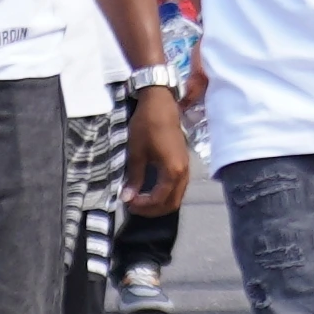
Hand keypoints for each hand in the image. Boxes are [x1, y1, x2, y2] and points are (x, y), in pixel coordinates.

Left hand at [122, 86, 189, 217]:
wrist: (161, 104)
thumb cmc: (147, 126)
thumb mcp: (137, 153)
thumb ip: (135, 178)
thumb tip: (127, 197)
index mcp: (173, 171)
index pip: (159, 199)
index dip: (143, 205)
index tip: (127, 202)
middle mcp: (184, 173)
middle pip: (172, 203)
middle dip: (153, 209)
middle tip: (134, 206)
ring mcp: (186, 167)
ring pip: (177, 196)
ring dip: (160, 203)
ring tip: (141, 201)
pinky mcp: (184, 162)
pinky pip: (178, 187)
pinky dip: (166, 194)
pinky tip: (151, 190)